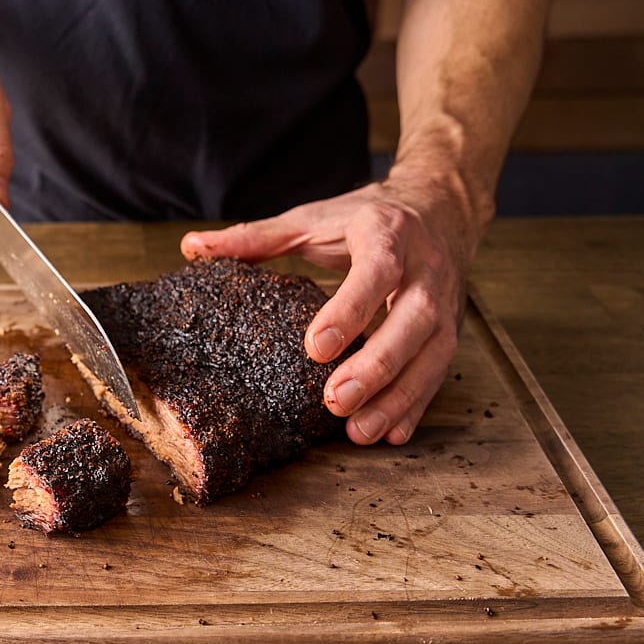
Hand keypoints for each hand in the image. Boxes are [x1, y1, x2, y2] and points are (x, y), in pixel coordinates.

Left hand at [180, 172, 488, 445]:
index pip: (376, 271)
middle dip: (378, 364)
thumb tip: (191, 247)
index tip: (315, 348)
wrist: (439, 209)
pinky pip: (440, 372)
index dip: (350, 309)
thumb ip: (256, 237)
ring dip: (398, 396)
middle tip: (336, 400)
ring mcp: (445, 302)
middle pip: (413, 319)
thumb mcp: (312, 220)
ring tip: (358, 431)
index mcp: (386, 234)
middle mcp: (424, 269)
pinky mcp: (451, 331)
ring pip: (434, 353)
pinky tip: (390, 434)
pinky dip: (417, 405)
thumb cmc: (364, 219)